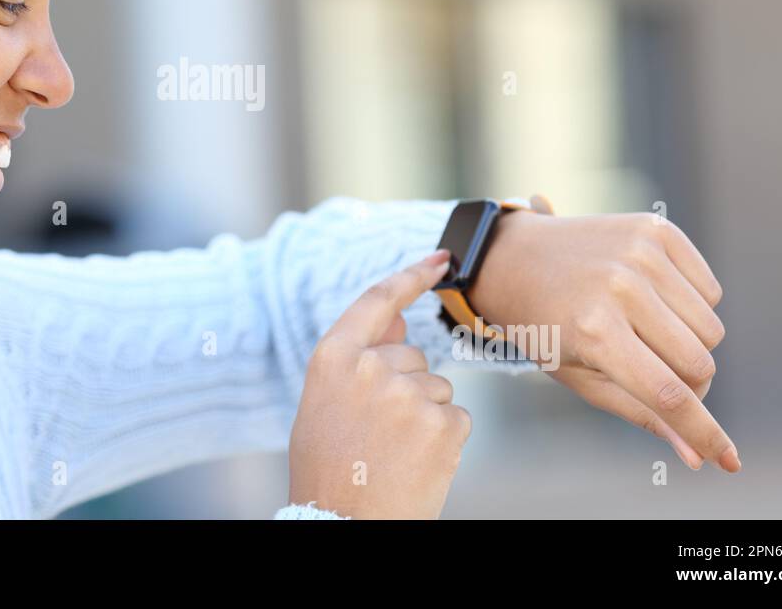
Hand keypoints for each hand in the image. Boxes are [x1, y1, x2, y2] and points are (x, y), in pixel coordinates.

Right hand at [286, 249, 471, 518]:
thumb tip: (402, 322)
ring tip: (393, 453)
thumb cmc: (329, 467)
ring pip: (437, 388)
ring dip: (425, 416)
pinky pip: (456, 416)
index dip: (411, 275)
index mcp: (334, 357)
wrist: (342, 523)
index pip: (377, 299)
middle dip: (405, 387)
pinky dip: (444, 439)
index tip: (441, 258)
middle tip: (378, 434)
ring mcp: (409, 394)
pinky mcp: (443, 423)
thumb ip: (359, 357)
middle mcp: (371, 367)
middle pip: (412, 356)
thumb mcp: (325, 403)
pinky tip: (417, 462)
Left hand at [468, 205, 737, 472]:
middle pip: (700, 365)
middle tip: (652, 372)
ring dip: (689, 343)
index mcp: (595, 331)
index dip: (704, 433)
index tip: (729, 462)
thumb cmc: (546, 327)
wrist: (516, 257)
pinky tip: (652, 299)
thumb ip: (641, 413)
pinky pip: (710, 290)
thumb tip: (697, 456)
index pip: (669, 395)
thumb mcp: (581, 377)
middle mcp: (621, 288)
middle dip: (688, 384)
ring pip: (711, 330)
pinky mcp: (657, 231)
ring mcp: (642, 254)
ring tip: (643, 330)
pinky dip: (692, 305)